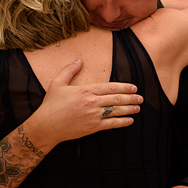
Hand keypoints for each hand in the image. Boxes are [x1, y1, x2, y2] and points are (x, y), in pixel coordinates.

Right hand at [27, 59, 142, 148]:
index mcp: (86, 90)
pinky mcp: (93, 128)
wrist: (46, 126)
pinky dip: (122, 122)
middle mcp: (92, 102)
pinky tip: (130, 120)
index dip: (124, 87)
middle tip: (140, 98)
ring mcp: (93, 116)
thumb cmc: (51, 104)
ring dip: (130, 109)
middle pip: (117, 99)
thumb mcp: (57, 83)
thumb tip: (79, 60)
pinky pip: (112, 124)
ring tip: (138, 107)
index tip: (133, 87)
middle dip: (131, 98)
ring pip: (116, 111)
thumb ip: (69, 70)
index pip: (111, 87)